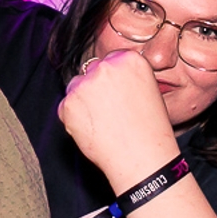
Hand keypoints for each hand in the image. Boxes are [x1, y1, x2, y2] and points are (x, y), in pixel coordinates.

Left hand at [56, 49, 178, 189]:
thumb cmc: (149, 130)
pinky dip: (74, 118)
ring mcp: (84, 84)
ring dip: (82, 101)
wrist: (141, 157)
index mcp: (129, 60)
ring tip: (103, 123)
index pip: (111, 61)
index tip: (117, 95)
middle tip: (109, 112)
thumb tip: (106, 77)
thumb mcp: (148, 91)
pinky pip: (66, 108)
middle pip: (91, 71)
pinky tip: (93, 131)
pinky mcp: (68, 104)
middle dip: (95, 88)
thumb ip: (126, 78)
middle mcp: (105, 66)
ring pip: (76, 87)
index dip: (113, 80)